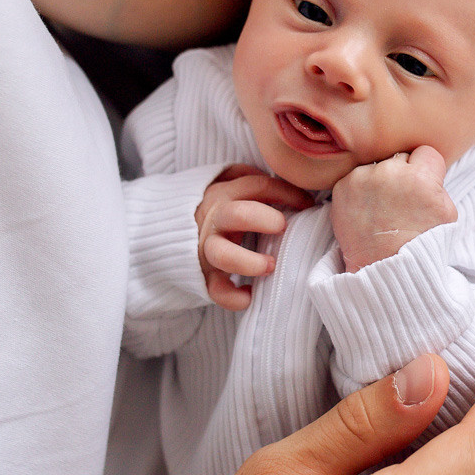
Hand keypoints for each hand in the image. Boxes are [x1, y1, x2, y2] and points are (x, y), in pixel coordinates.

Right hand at [196, 164, 311, 308]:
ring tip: (270, 266)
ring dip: (249, 262)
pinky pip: (216, 289)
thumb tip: (286, 176)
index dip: (287, 193)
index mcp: (224, 193)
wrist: (166, 229)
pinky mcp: (202, 273)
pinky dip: (233, 297)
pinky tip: (250, 295)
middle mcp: (214, 218)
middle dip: (265, 219)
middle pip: (238, 214)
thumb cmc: (214, 208)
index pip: (259, 185)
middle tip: (283, 227)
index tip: (307, 204)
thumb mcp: (225, 183)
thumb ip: (247, 177)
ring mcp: (206, 247)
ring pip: (223, 254)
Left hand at [331, 146, 456, 272]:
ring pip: (377, 167)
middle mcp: (389, 172)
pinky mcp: (342, 187)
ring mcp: (362, 178)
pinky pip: (356, 177)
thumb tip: (427, 169)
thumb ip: (438, 184)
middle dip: (403, 175)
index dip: (426, 170)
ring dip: (380, 181)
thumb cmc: (420, 244)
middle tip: (403, 202)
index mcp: (420, 177)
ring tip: (383, 209)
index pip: (425, 152)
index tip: (422, 187)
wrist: (384, 269)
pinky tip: (368, 211)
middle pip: (400, 157)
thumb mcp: (448, 214)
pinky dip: (360, 190)